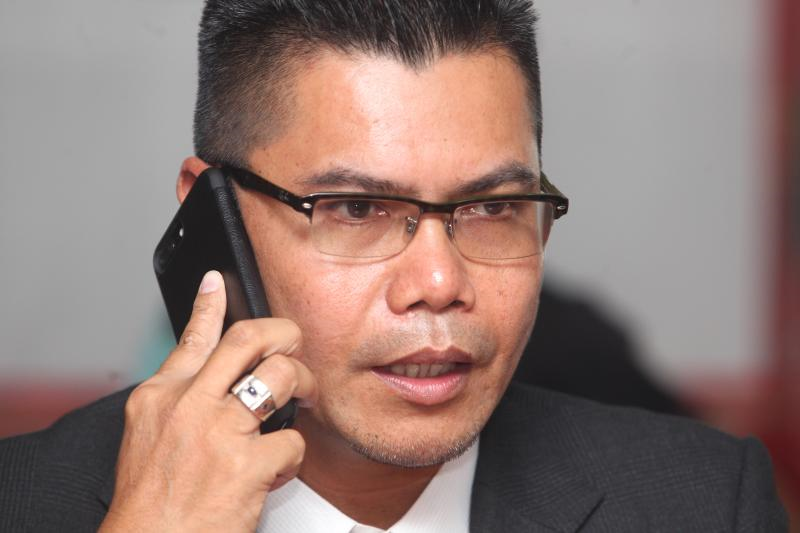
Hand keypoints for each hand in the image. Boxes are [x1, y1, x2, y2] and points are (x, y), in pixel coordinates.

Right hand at [99, 271, 316, 531]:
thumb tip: (213, 377)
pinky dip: (292, 455)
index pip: (192, 338)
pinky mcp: (248, 464)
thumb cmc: (151, 500)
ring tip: (302, 399)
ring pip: (281, 378)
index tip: (218, 281)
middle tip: (294, 342)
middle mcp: (189, 406)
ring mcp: (220, 432)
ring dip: (302, 385)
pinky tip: (277, 468)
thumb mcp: (148, 438)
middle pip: (248, 341)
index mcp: (161, 397)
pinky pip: (292, 440)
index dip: (209, 304)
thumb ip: (180, 401)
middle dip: (283, 333)